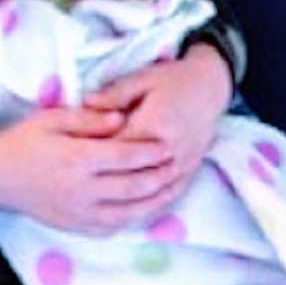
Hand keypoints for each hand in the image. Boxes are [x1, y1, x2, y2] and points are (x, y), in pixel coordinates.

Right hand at [0, 106, 180, 234]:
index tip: (169, 143)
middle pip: (132, 187)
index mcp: (77, 159)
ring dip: (154, 202)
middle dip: (160, 177)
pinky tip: (144, 209)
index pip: (124, 156)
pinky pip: (111, 227)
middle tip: (179, 166)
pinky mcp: (74, 227)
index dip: (150, 151)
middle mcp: (82, 190)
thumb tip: (122, 119)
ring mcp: (79, 213)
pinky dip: (132, 219)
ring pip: (128, 213)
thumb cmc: (24, 140)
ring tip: (171, 189)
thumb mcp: (53, 118)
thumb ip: (90, 119)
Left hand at [85, 43, 231, 202]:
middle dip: (108, 177)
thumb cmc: (172, 78)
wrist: (210, 85)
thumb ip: (114, 94)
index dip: (95, 154)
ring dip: (129, 195)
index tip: (75, 157)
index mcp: (153, 124)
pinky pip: (171, 193)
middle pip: (132, 172)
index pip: (117, 148)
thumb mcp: (141, 78)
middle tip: (83, 180)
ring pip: (151, 188)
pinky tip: (135, 206)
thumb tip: (85, 103)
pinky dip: (153, 201)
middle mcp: (169, 149)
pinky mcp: (191, 169)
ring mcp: (182, 163)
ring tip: (103, 198)